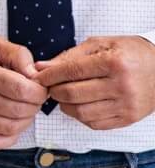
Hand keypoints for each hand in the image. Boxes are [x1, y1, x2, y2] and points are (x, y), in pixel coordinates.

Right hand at [0, 37, 47, 149]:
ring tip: (21, 107)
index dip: (39, 91)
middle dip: (34, 104)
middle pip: (20, 110)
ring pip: (12, 127)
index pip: (23, 91)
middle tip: (31, 97)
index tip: (38, 87)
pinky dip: (11, 134)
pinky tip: (9, 120)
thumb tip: (35, 75)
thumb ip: (18, 55)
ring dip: (25, 119)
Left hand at [33, 36, 154, 129]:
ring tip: (64, 95)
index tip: (36, 76)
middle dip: (54, 90)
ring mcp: (127, 105)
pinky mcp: (129, 118)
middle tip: (49, 86)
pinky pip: (95, 123)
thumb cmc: (130, 53)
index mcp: (114, 63)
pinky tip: (80, 105)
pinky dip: (80, 116)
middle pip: (73, 94)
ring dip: (64, 105)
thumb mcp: (101, 44)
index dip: (49, 75)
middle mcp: (121, 86)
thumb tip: (41, 67)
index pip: (71, 71)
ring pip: (81, 112)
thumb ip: (70, 56)